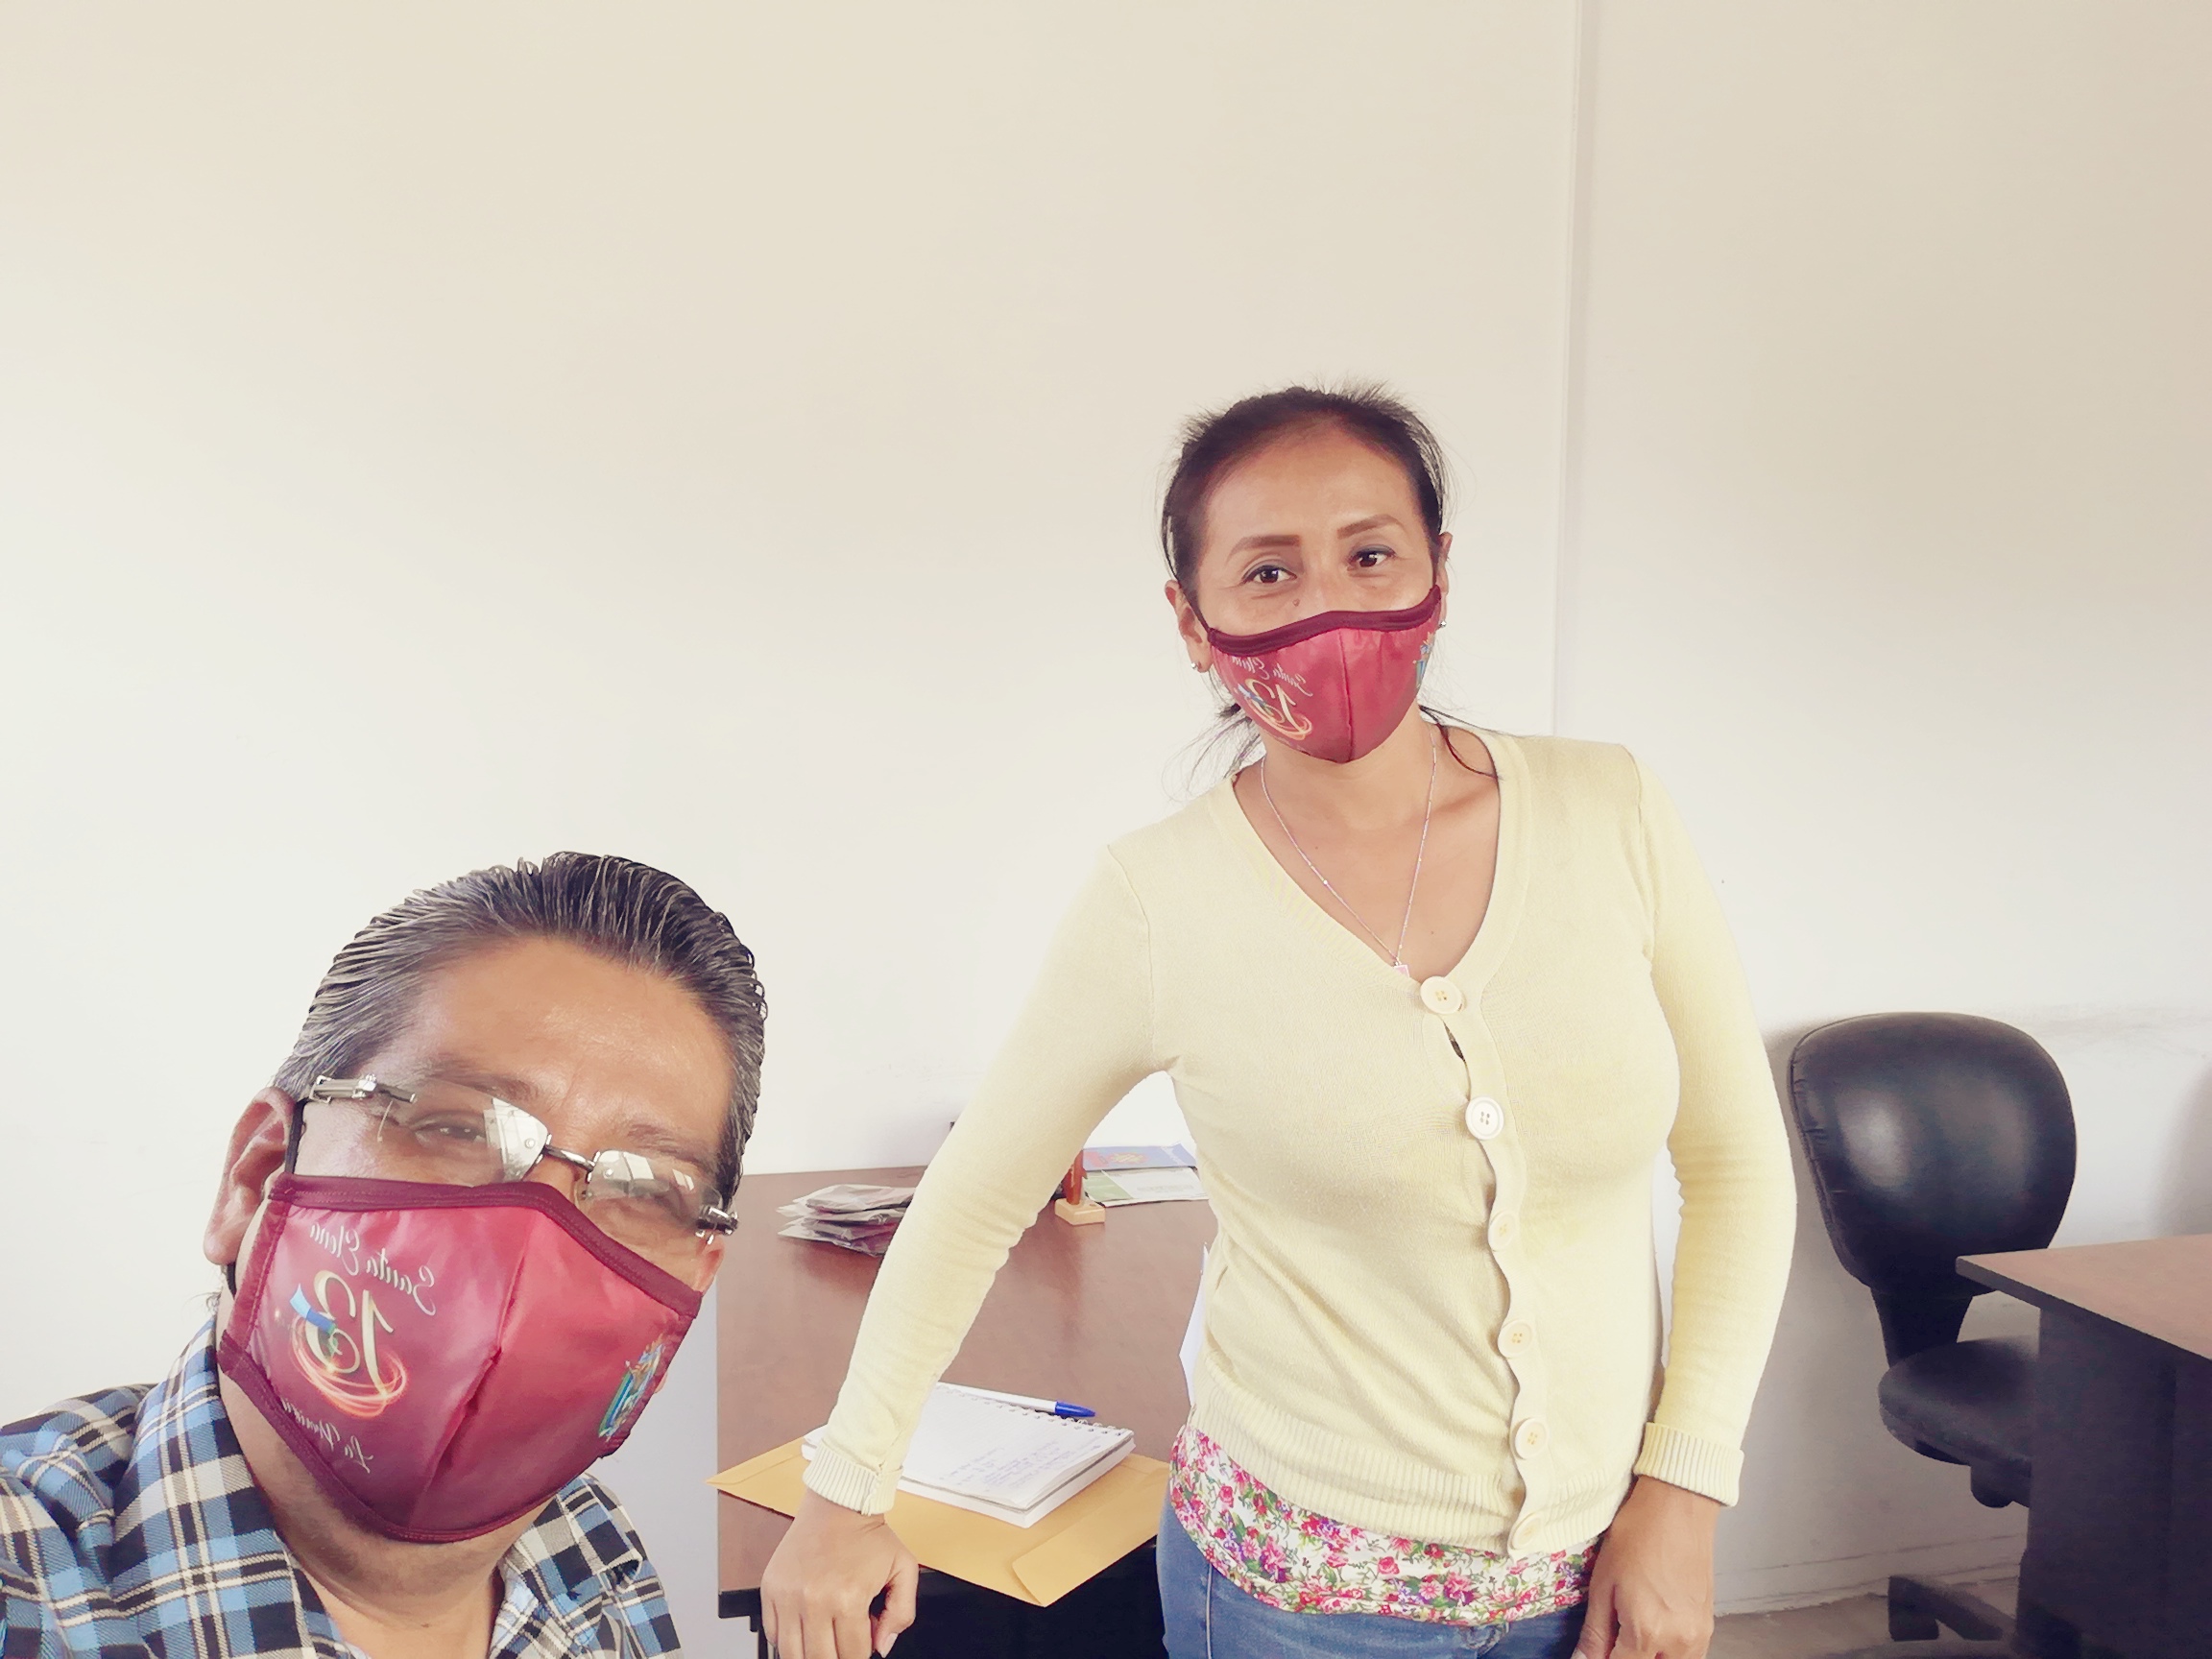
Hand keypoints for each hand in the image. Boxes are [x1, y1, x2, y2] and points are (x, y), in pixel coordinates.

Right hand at [759, 1491, 919, 1658]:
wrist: (838, 1502)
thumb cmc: (869, 1535)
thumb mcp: (904, 1569)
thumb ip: (901, 1613)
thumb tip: (881, 1647)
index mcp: (848, 1599)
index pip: (852, 1656)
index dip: (860, 1657)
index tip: (862, 1649)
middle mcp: (814, 1600)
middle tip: (843, 1647)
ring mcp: (788, 1596)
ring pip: (791, 1654)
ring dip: (810, 1655)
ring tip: (823, 1644)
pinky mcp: (770, 1589)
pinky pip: (772, 1634)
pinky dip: (787, 1641)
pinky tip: (805, 1630)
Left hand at [1573, 1477, 1719, 1658]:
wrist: (1678, 1507)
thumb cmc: (1639, 1534)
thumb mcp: (1603, 1583)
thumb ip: (1595, 1632)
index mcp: (1646, 1631)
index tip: (1594, 1653)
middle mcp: (1677, 1641)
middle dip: (1627, 1657)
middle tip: (1612, 1642)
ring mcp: (1697, 1636)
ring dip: (1650, 1658)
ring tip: (1632, 1635)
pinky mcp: (1708, 1626)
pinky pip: (1689, 1657)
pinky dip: (1669, 1654)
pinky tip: (1654, 1635)